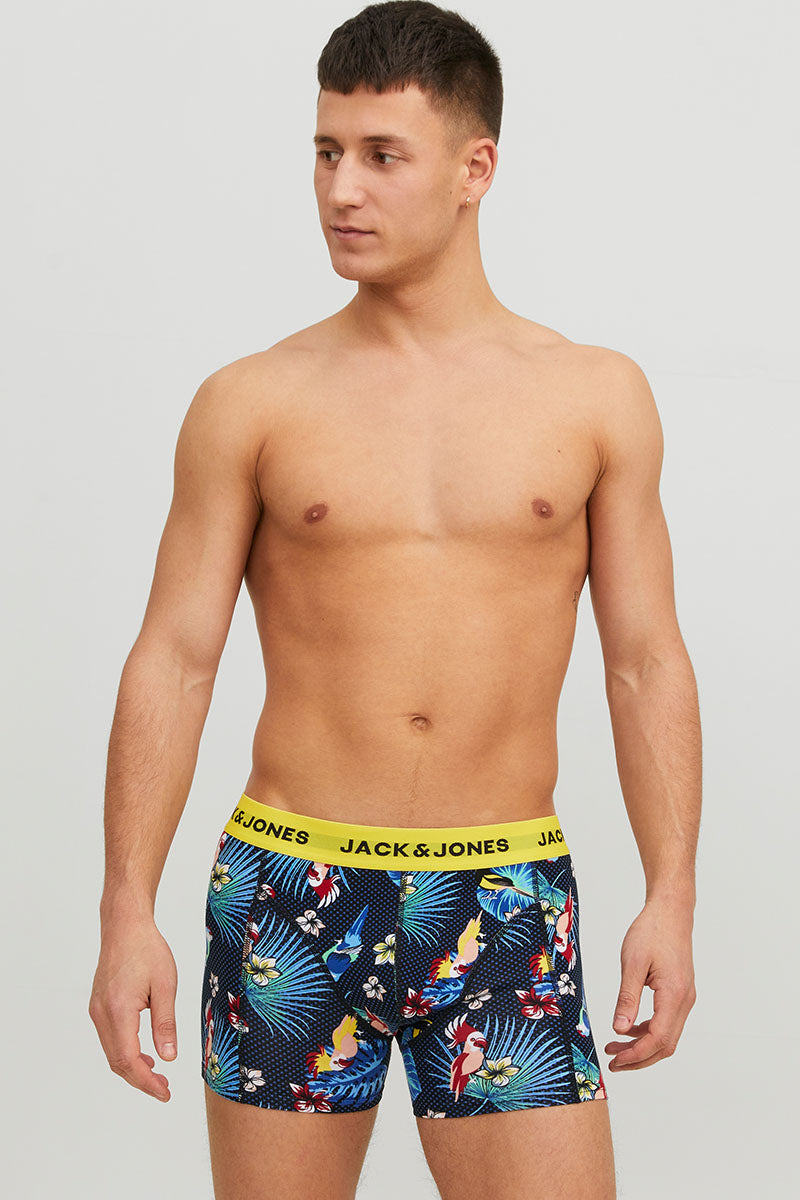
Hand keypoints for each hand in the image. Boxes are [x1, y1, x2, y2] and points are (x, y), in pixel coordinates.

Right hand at [88, 913, 178, 1101]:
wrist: (125, 926)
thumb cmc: (147, 950)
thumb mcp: (165, 986)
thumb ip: (165, 1024)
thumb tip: (169, 1058)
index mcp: (119, 1011)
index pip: (129, 1061)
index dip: (146, 1083)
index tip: (165, 1094)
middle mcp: (102, 1014)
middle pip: (117, 1062)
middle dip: (140, 1080)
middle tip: (165, 1089)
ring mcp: (97, 1011)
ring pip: (112, 1052)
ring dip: (132, 1067)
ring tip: (158, 1074)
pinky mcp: (98, 1006)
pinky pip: (110, 1038)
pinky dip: (125, 1051)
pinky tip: (144, 1053)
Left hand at [604, 897, 695, 1070]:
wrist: (671, 912)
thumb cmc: (652, 931)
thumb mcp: (633, 964)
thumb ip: (627, 998)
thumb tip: (619, 1030)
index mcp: (674, 995)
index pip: (657, 1039)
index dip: (636, 1056)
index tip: (615, 1062)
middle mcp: (684, 1001)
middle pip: (665, 1045)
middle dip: (639, 1058)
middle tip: (613, 1063)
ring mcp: (685, 998)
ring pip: (667, 1036)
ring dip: (643, 1046)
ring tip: (616, 1047)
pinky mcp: (680, 993)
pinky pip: (667, 1022)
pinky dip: (648, 1031)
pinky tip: (629, 1028)